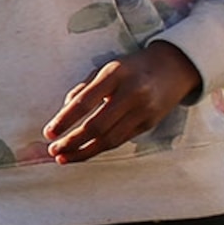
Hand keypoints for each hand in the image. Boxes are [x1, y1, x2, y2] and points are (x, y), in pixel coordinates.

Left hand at [44, 42, 202, 163]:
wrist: (175, 67)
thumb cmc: (132, 67)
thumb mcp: (107, 68)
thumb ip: (84, 88)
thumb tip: (63, 112)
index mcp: (116, 74)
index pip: (85, 101)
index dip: (64, 120)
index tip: (49, 133)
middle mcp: (132, 93)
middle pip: (97, 125)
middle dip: (72, 141)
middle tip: (53, 150)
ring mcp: (143, 110)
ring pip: (109, 139)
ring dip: (83, 152)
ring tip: (63, 157)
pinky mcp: (149, 123)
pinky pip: (120, 140)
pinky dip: (99, 149)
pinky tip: (83, 153)